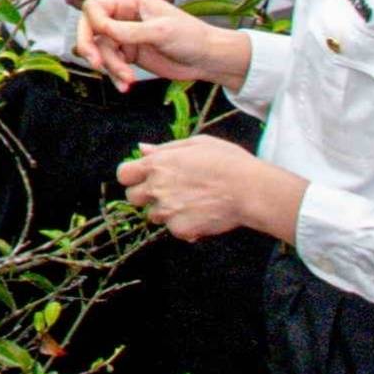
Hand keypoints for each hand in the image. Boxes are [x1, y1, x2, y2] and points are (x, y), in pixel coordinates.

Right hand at [89, 0, 250, 92]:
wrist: (207, 59)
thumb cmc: (190, 37)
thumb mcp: (160, 31)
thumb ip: (129, 31)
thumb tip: (100, 30)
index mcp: (131, 1)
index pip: (95, 6)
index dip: (92, 22)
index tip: (104, 37)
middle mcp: (124, 16)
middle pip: (90, 28)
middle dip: (90, 47)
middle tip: (96, 64)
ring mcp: (126, 36)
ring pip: (101, 50)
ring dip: (111, 67)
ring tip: (128, 80)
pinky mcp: (130, 55)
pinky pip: (112, 64)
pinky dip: (115, 76)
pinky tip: (126, 85)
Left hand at [128, 134, 296, 242]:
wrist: (250, 190)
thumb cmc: (228, 162)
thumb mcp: (197, 144)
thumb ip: (166, 148)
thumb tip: (142, 149)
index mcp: (158, 164)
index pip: (124, 174)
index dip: (132, 176)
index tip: (143, 177)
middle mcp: (157, 188)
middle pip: (133, 198)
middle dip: (146, 195)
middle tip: (170, 191)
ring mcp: (167, 211)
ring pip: (154, 216)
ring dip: (167, 211)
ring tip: (193, 202)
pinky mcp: (180, 229)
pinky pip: (174, 230)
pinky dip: (185, 225)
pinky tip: (202, 215)